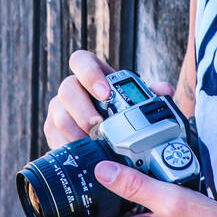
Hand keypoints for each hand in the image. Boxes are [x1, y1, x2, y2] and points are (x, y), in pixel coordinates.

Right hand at [43, 50, 173, 148]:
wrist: (109, 139)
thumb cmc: (125, 115)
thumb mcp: (139, 103)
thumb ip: (151, 95)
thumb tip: (164, 90)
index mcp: (93, 75)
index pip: (81, 60)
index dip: (90, 74)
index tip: (105, 93)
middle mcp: (72, 89)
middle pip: (67, 89)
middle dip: (84, 111)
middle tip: (100, 127)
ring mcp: (59, 109)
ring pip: (59, 116)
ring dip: (78, 133)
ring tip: (94, 146)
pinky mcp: (52, 130)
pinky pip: (53, 138)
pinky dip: (69, 148)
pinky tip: (83, 156)